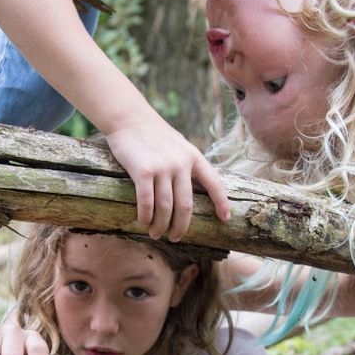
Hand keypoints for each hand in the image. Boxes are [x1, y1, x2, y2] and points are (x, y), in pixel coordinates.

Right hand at [104, 118, 232, 241]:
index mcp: (193, 157)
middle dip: (181, 226)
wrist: (129, 117)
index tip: (226, 219)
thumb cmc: (152, 133)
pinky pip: (147, 202)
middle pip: (185, 206)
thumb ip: (186, 163)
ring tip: (156, 234)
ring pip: (165, 207)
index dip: (221, 202)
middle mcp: (181, 163)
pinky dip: (146, 216)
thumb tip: (189, 189)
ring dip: (161, 225)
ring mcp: (162, 167)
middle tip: (175, 237)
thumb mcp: (177, 145)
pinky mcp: (143, 171)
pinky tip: (143, 223)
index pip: (214, 183)